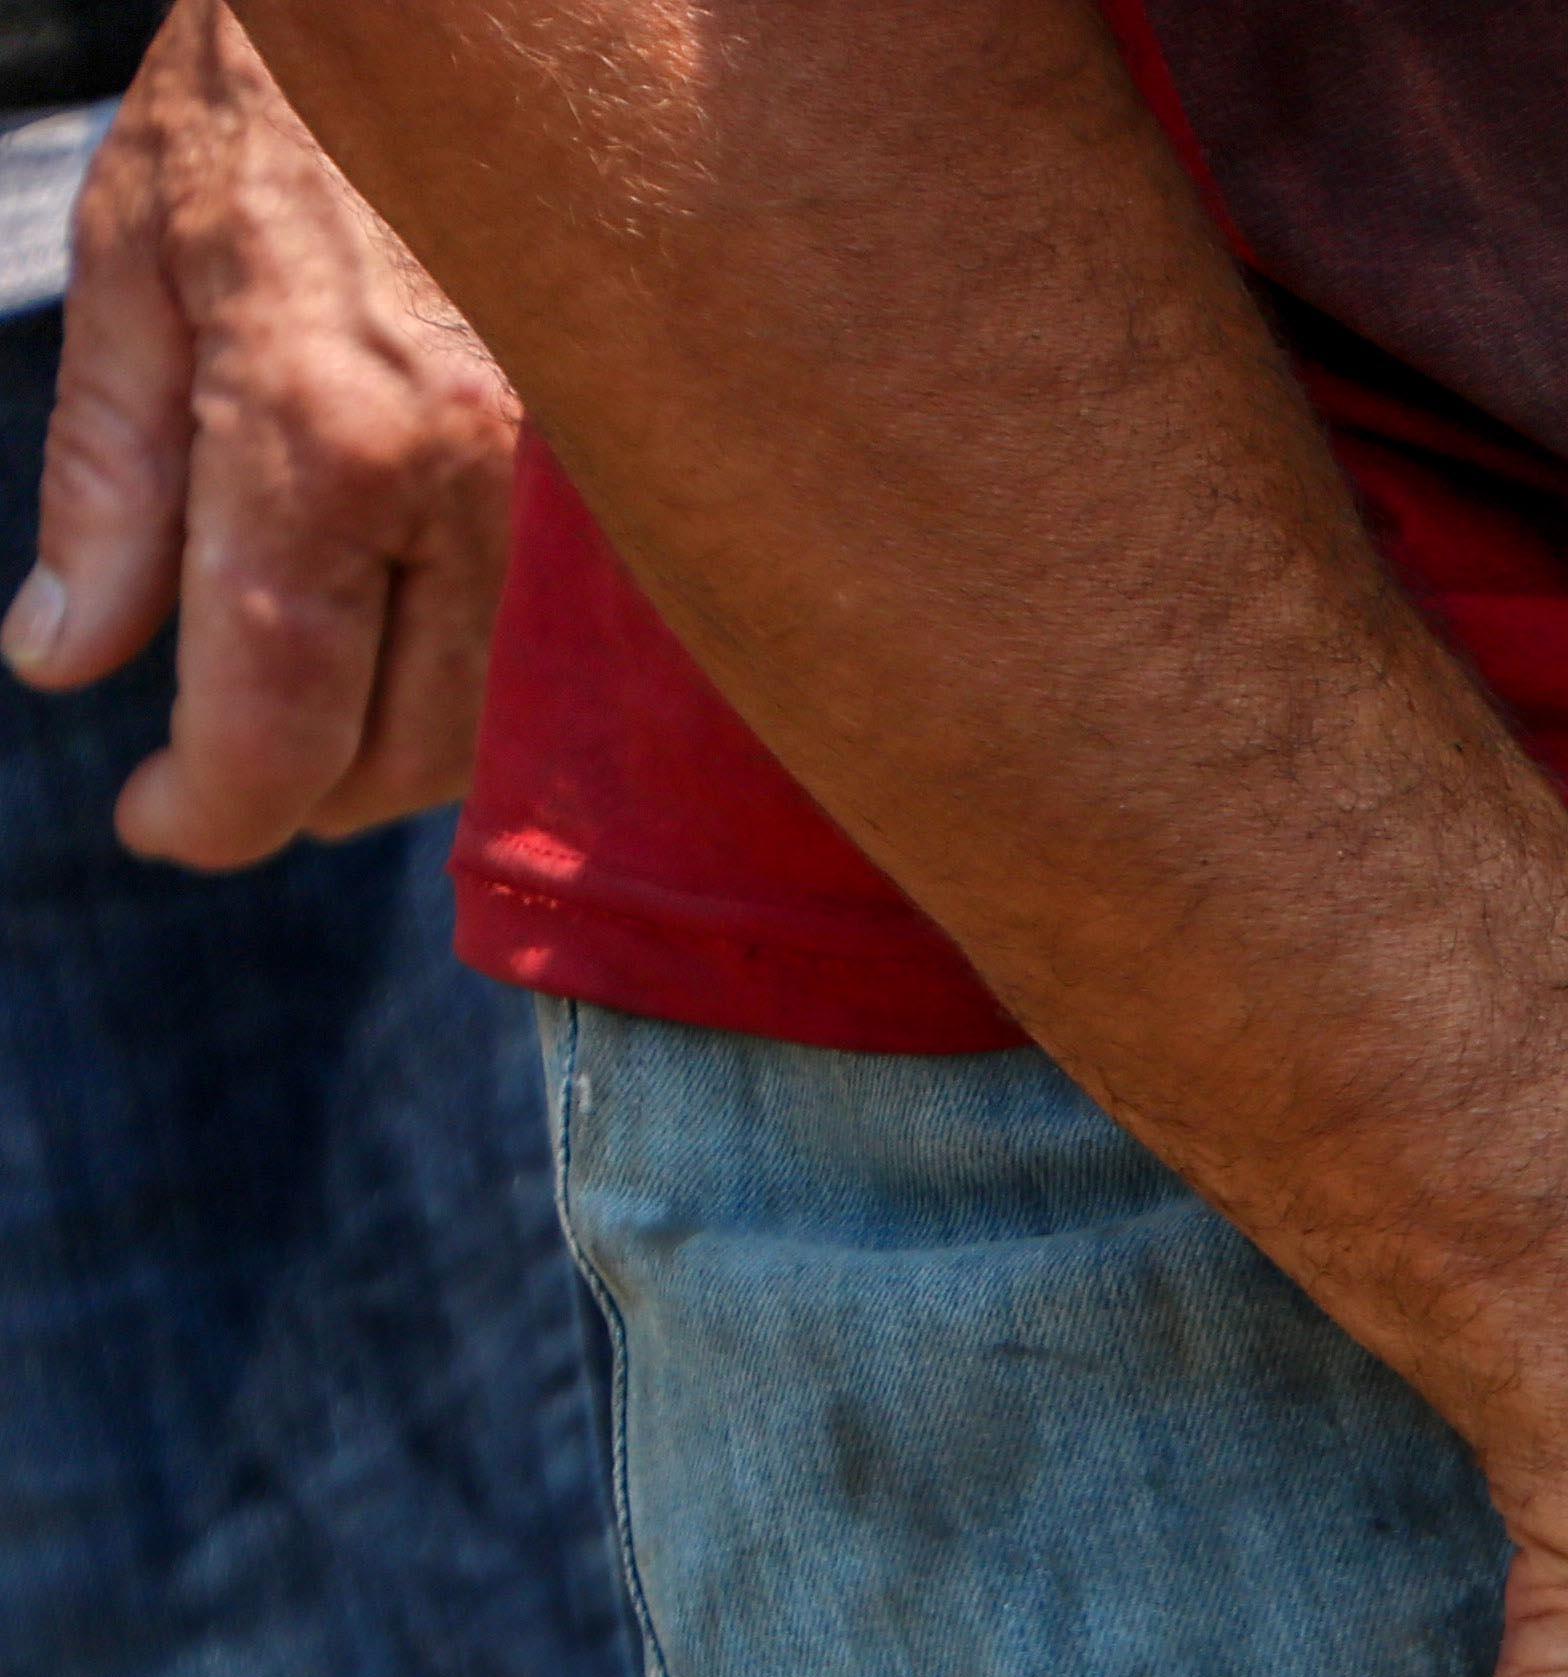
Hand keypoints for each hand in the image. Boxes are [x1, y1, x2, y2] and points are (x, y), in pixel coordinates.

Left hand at [4, 0, 517, 864]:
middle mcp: (470, 488)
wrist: (472, 23)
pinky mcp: (624, 486)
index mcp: (324, 436)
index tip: (156, 825)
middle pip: (399, 751)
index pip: (282, 712)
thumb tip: (63, 664)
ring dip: (393, 753)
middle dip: (295, 792)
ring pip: (493, 720)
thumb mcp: (133, 272)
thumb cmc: (268, 116)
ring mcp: (569, 494)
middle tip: (211, 771)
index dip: (215, 809)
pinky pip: (556, 652)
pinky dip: (478, 689)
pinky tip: (407, 647)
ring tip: (302, 703)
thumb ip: (106, 483)